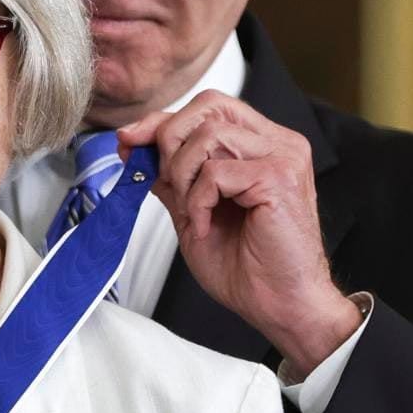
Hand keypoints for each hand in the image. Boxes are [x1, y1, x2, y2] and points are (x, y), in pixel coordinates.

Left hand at [118, 91, 360, 377]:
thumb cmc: (247, 267)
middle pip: (208, 106)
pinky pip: (216, 172)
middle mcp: (277, 142)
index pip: (208, 106)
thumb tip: (133, 144)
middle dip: (170, 141)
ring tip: (194, 212)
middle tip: (167, 184)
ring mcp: (283, 156)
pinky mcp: (279, 177)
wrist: (280, 306)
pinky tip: (207, 225)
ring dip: (184, 176)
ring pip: (208, 135)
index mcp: (262, 145)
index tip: (129, 140)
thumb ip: (170, 175)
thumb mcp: (193, 210)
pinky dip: (199, 201)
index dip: (164, 119)